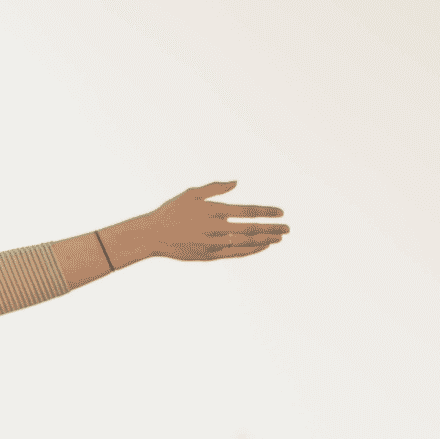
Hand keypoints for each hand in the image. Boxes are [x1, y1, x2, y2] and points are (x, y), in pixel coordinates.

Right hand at [139, 182, 288, 261]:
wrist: (152, 236)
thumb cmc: (171, 212)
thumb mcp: (190, 194)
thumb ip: (214, 188)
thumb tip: (236, 182)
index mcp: (213, 211)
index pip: (247, 211)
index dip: (266, 212)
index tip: (280, 213)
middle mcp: (216, 229)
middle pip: (251, 230)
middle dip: (272, 229)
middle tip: (288, 228)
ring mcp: (213, 245)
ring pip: (246, 244)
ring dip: (265, 241)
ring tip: (278, 238)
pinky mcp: (208, 256)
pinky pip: (235, 254)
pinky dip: (251, 250)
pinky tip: (262, 247)